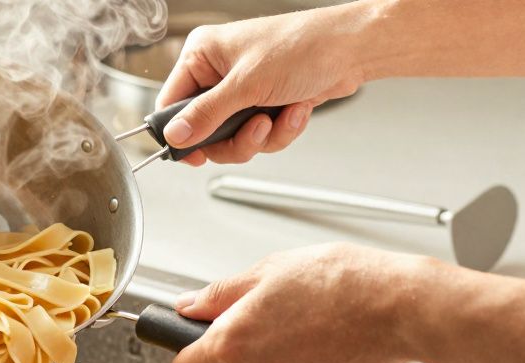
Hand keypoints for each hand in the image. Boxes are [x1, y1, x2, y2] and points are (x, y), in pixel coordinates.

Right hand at [158, 5, 368, 164]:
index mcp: (202, 55)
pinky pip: (260, 136)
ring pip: (234, 138)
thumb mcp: (247, 84)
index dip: (181, 132)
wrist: (353, 49)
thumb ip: (207, 114)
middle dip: (234, 138)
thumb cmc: (303, 46)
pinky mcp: (265, 103)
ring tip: (279, 116)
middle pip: (204, 129)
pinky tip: (295, 111)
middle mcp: (219, 73)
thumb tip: (175, 135)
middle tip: (254, 130)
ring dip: (261, 136)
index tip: (193, 154)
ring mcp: (243, 91)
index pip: (171, 103)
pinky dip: (280, 130)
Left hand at [170, 244, 435, 362]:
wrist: (401, 309)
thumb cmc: (343, 284)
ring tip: (308, 319)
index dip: (186, 354)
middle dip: (242, 346)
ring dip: (275, 353)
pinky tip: (326, 337)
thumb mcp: (270, 271)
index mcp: (233, 342)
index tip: (194, 340)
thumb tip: (189, 306)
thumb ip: (221, 294)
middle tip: (273, 311)